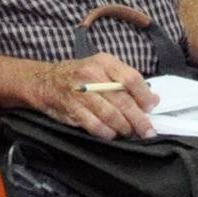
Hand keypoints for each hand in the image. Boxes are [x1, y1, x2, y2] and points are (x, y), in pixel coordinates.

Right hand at [29, 53, 158, 138]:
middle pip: (123, 100)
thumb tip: (153, 99)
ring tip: (130, 133)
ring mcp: (81, 92)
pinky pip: (94, 124)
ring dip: (124, 128)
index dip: (144, 96)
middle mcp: (93, 75)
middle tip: (147, 131)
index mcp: (104, 62)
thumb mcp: (102, 68)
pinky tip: (112, 134)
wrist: (44, 81)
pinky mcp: (72, 108)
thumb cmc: (79, 75)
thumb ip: (126, 82)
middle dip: (138, 119)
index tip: (151, 108)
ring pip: (110, 115)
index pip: (131, 78)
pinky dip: (106, 133)